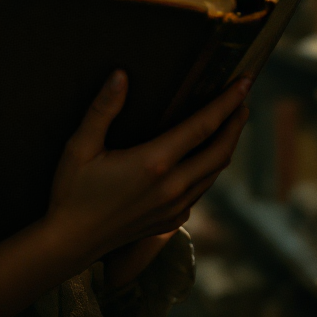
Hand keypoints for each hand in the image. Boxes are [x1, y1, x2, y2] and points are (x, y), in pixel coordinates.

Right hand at [0, 73, 249, 316]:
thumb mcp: (80, 145)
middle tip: (245, 97)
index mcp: (154, 163)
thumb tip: (121, 75)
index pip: (203, 127)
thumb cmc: (73, 190)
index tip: (245, 82)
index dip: (227, 102)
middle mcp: (172, 186)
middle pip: (220, 151)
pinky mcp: (171, 220)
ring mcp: (175, 207)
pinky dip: (210, 168)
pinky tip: (202, 158)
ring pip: (214, 172)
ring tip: (230, 122)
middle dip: (236, 122)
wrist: (71, 242)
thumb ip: (103, 108)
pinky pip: (201, 190)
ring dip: (227, 145)